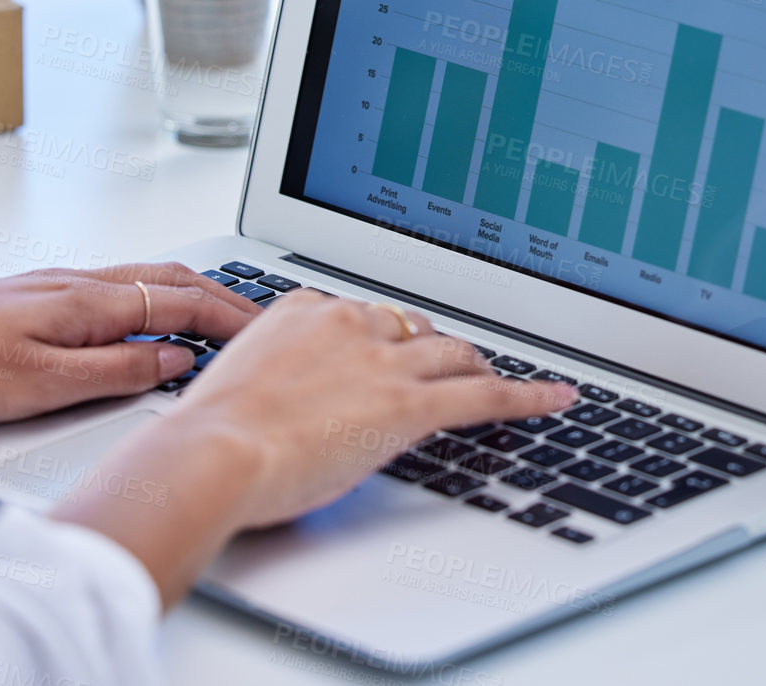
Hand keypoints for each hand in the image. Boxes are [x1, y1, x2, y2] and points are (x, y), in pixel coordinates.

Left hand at [0, 263, 261, 426]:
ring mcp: (51, 285)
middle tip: (261, 321)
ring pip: (141, 281)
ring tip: (219, 320)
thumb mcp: (41, 387)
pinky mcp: (29, 298)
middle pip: (169, 279)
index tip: (269, 334)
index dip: (232, 318)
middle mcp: (74, 281)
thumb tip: (174, 362)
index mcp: (85, 301)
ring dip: (189, 296)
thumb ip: (116, 372)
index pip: (181, 302)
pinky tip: (146, 324)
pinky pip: (112, 291)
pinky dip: (150, 302)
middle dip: (223, 296)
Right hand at [53, 290, 575, 605]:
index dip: (383, 334)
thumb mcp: (237, 384)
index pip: (359, 312)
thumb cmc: (208, 435)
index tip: (389, 345)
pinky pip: (485, 393)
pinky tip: (557, 398)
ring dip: (474, 363)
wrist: (212, 454)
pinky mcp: (409, 403)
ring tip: (491, 376)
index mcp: (302, 311)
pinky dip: (529, 395)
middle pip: (411, 325)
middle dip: (431, 345)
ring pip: (451, 350)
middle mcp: (348, 323)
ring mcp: (384, 361)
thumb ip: (273, 376)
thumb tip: (284, 401)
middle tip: (446, 364)